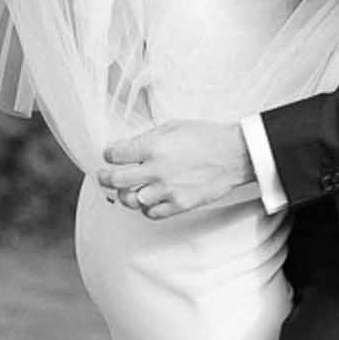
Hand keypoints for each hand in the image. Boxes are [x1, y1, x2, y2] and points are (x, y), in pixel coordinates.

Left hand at [98, 122, 254, 218]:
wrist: (235, 154)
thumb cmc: (206, 137)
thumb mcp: (173, 125)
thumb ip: (147, 137)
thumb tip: (127, 146)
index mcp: (153, 146)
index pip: (115, 155)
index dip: (109, 155)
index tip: (110, 156)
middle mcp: (157, 170)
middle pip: (115, 180)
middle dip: (104, 177)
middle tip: (103, 176)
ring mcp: (167, 190)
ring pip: (130, 200)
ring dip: (126, 195)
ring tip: (127, 190)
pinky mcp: (179, 204)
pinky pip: (151, 213)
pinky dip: (146, 208)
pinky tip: (149, 200)